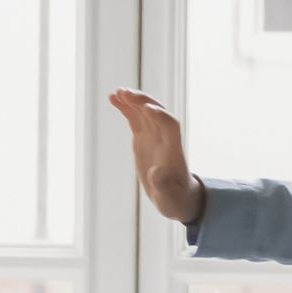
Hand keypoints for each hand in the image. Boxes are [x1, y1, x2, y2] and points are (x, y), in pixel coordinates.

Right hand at [109, 90, 206, 223]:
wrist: (178, 197)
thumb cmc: (175, 200)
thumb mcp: (169, 199)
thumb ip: (163, 186)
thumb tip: (157, 172)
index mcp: (173, 152)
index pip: (170, 127)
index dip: (160, 117)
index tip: (147, 109)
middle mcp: (165, 139)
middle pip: (157, 113)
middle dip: (143, 102)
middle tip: (125, 93)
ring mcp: (154, 137)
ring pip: (145, 112)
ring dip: (133, 100)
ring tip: (116, 92)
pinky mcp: (144, 138)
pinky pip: (136, 118)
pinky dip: (126, 107)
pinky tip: (113, 98)